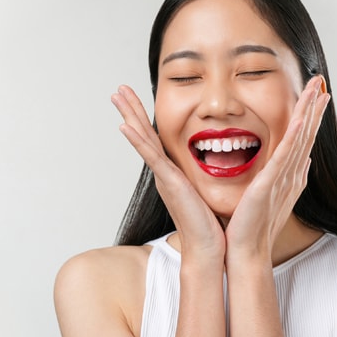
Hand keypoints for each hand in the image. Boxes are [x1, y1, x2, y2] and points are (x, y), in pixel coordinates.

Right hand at [111, 85, 224, 262]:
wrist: (208, 247)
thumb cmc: (209, 223)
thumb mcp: (206, 190)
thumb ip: (205, 175)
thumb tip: (218, 163)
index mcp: (173, 172)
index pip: (157, 138)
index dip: (145, 117)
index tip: (137, 98)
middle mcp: (164, 172)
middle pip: (145, 134)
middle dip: (132, 110)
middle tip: (119, 89)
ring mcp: (164, 176)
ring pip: (144, 139)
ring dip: (130, 116)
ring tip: (117, 96)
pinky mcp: (169, 182)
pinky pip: (151, 157)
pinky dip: (138, 141)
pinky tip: (125, 126)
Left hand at [224, 76, 329, 261]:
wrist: (246, 249)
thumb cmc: (255, 224)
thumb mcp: (273, 195)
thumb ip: (289, 177)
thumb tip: (303, 161)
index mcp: (290, 175)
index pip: (303, 140)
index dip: (312, 117)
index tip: (318, 97)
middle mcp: (291, 174)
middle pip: (306, 135)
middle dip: (314, 108)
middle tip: (321, 84)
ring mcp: (283, 178)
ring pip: (299, 139)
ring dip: (309, 114)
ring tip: (317, 90)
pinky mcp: (269, 184)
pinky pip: (283, 156)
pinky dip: (294, 137)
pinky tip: (300, 119)